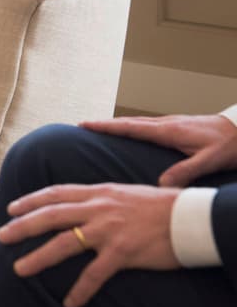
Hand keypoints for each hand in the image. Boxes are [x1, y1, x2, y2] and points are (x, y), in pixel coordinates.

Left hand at [0, 182, 180, 306]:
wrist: (189, 217)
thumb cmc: (158, 206)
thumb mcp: (122, 192)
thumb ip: (98, 197)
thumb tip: (79, 203)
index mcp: (97, 193)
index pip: (55, 193)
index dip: (31, 200)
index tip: (11, 208)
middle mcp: (98, 208)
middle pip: (51, 216)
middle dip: (23, 226)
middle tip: (2, 236)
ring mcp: (108, 230)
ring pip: (64, 243)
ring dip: (39, 257)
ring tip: (20, 269)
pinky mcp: (122, 252)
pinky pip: (95, 274)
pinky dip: (80, 290)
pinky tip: (69, 302)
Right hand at [81, 114, 236, 186]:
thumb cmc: (230, 145)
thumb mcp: (208, 161)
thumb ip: (184, 171)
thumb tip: (160, 184)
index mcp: (169, 131)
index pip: (130, 127)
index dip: (106, 126)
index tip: (85, 124)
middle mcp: (167, 124)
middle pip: (129, 122)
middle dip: (106, 124)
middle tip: (84, 125)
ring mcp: (172, 123)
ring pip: (138, 122)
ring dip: (118, 125)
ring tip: (102, 129)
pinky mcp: (178, 126)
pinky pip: (147, 125)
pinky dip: (132, 127)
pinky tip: (133, 133)